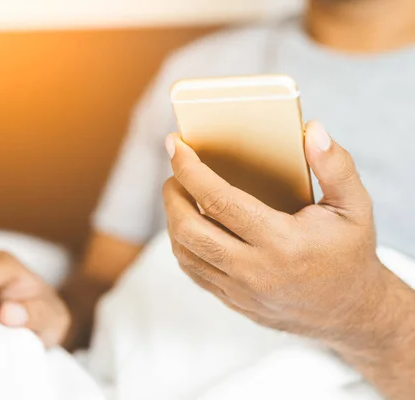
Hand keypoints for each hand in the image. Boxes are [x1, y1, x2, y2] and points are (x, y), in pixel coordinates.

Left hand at [163, 121, 396, 348]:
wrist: (351, 312)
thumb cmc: (349, 252)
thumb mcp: (355, 206)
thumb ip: (335, 165)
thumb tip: (311, 130)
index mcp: (282, 242)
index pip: (219, 201)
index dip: (190, 170)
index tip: (175, 145)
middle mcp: (255, 270)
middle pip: (189, 229)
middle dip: (172, 195)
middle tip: (174, 173)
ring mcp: (240, 290)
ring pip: (185, 253)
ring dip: (173, 219)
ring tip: (179, 195)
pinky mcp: (233, 301)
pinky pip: (194, 272)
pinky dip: (183, 245)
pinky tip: (188, 225)